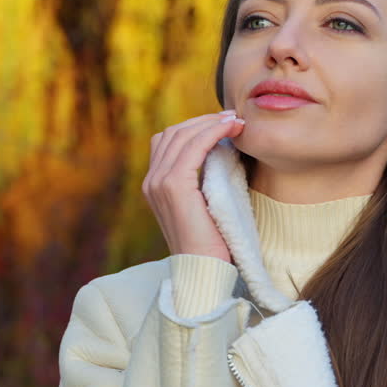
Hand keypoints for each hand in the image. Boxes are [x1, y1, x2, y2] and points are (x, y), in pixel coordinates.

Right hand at [142, 110, 245, 262]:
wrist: (204, 268)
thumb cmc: (210, 241)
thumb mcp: (201, 203)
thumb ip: (200, 179)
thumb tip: (220, 149)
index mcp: (154, 184)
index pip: (168, 140)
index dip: (195, 126)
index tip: (224, 123)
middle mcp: (150, 181)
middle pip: (173, 132)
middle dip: (205, 120)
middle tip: (233, 117)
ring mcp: (158, 183)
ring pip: (182, 134)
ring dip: (211, 122)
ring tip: (236, 121)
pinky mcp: (174, 186)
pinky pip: (193, 147)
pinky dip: (213, 132)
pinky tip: (231, 130)